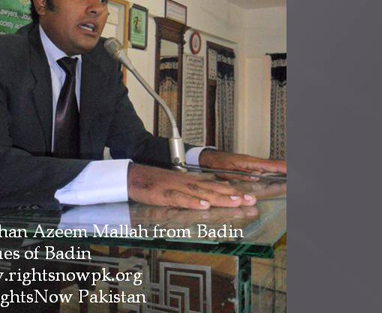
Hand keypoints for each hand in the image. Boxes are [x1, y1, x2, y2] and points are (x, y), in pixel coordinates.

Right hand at [127, 163, 256, 209]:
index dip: (232, 191)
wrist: (131, 176)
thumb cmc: (153, 182)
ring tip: (235, 201)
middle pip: (212, 188)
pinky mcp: (163, 194)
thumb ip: (192, 191)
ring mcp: (174, 188)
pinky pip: (179, 199)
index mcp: (189, 181)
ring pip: (200, 193)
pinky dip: (192, 202)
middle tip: (251, 200)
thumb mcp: (175, 185)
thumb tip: (211, 198)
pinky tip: (203, 206)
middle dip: (232, 195)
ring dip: (218, 197)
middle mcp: (186, 183)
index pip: (214, 186)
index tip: (249, 196)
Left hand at [199, 150, 285, 181]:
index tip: (291, 169)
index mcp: (249, 162)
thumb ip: (242, 174)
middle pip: (274, 164)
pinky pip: (266, 168)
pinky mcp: (251, 166)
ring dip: (283, 169)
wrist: (211, 159)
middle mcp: (253, 162)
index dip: (282, 168)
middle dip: (286, 168)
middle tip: (296, 174)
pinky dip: (276, 170)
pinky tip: (281, 174)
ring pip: (272, 166)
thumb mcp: (228, 171)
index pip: (270, 165)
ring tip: (291, 175)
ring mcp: (253, 163)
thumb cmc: (218, 164)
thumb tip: (257, 176)